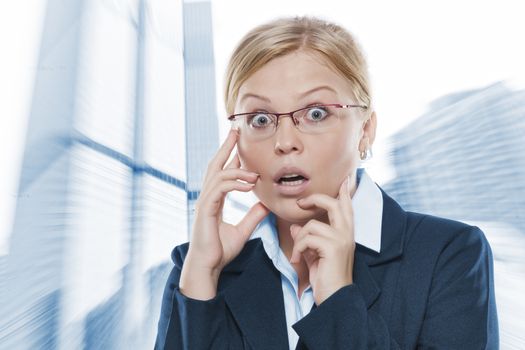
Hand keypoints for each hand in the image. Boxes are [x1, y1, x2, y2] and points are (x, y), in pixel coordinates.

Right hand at [180, 129, 269, 298]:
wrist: (207, 268)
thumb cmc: (220, 251)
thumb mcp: (243, 231)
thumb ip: (253, 216)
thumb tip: (265, 205)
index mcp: (214, 200)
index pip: (221, 172)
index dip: (229, 157)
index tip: (238, 144)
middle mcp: (207, 198)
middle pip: (215, 166)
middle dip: (225, 147)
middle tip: (234, 131)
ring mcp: (204, 203)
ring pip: (218, 176)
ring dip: (237, 170)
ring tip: (254, 173)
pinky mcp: (206, 211)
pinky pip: (220, 190)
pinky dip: (233, 184)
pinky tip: (248, 185)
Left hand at [290, 175, 355, 304]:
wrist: (335, 298)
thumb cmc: (326, 278)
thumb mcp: (314, 255)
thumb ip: (307, 239)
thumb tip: (296, 228)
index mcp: (345, 233)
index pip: (346, 206)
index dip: (344, 191)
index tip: (345, 178)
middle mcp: (347, 233)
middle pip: (333, 204)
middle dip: (315, 199)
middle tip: (301, 203)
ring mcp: (341, 239)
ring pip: (312, 224)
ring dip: (299, 239)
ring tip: (297, 255)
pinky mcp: (333, 247)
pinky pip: (306, 237)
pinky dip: (297, 248)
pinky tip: (296, 260)